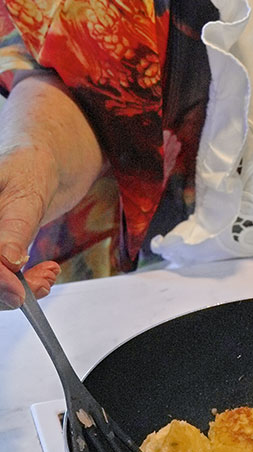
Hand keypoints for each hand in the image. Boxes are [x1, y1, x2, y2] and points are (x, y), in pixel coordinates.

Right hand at [0, 142, 59, 309]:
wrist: (46, 159)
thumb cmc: (31, 161)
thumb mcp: (26, 189)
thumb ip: (16, 224)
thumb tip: (7, 260)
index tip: (19, 291)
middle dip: (6, 287)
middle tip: (42, 283)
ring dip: (18, 288)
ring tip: (48, 276)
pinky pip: (1, 278)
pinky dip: (22, 283)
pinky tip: (44, 274)